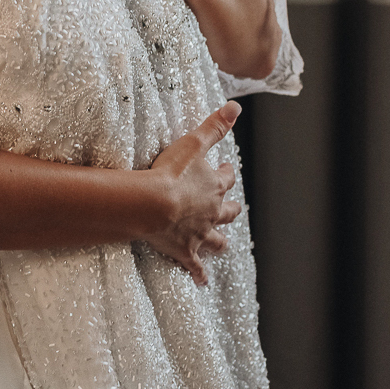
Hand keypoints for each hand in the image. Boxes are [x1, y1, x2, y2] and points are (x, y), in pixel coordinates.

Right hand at [136, 101, 242, 285]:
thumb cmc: (171, 172)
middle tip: (232, 208)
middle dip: (230, 209)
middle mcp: (212, 211)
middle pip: (227, 211)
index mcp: (214, 186)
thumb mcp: (193, 142)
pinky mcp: (187, 251)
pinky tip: (202, 281)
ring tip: (222, 245)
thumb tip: (236, 107)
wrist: (153, 204)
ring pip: (217, 240)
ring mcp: (200, 233)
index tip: (223, 169)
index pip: (225, 178)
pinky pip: (196, 267)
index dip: (224, 173)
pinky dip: (200, 274)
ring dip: (219, 242)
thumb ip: (214, 125)